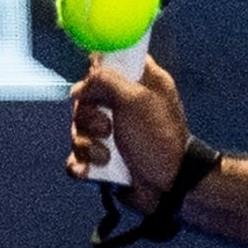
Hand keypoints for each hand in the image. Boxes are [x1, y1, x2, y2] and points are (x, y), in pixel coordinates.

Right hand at [67, 53, 189, 207]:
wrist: (170, 185)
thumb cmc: (159, 138)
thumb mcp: (136, 99)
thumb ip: (106, 80)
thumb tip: (79, 87)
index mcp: (140, 85)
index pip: (112, 62)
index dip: (98, 71)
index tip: (98, 86)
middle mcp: (124, 107)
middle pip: (84, 100)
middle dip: (88, 117)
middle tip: (107, 129)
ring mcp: (112, 136)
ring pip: (78, 130)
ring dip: (87, 145)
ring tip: (106, 156)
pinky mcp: (103, 161)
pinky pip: (77, 158)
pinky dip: (81, 165)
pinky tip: (93, 169)